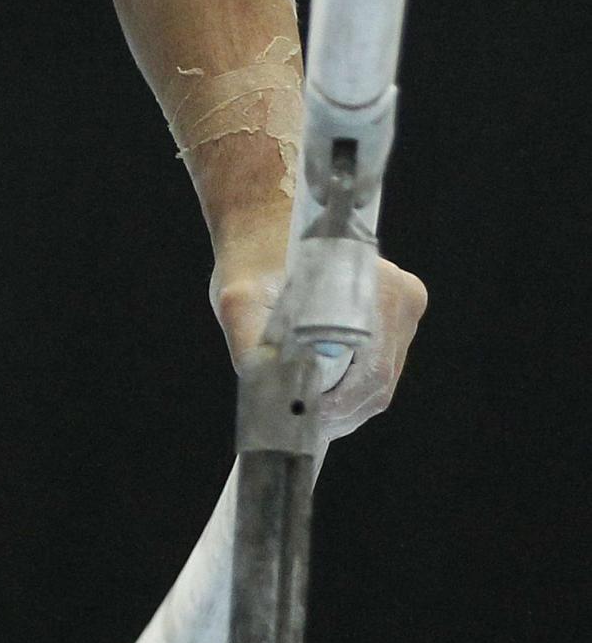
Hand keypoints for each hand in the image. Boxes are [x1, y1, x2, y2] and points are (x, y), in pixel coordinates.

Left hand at [212, 247, 428, 441]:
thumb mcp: (240, 301)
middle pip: (379, 384)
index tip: (306, 419)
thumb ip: (253, 350)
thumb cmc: (252, 256)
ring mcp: (403, 307)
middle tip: (300, 421)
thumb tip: (269, 405)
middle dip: (339, 410)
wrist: (264, 221)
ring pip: (380, 380)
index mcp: (377, 288)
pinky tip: (319, 387)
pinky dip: (350, 383)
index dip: (338, 407)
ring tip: (305, 405)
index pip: (371, 375)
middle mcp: (401, 297)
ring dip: (344, 400)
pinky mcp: (395, 315)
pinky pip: (378, 365)